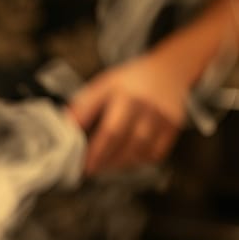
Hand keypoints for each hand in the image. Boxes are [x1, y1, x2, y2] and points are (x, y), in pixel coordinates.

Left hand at [65, 52, 188, 176]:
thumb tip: (65, 127)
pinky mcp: (173, 127)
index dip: (95, 152)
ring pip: (140, 152)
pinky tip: (128, 158)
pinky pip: (155, 154)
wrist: (168, 70)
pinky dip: (140, 161)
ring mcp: (162, 117)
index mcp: (124, 94)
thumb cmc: (130, 81)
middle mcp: (145, 106)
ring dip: (120, 164)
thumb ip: (84, 106)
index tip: (82, 164)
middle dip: (105, 161)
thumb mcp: (103, 85)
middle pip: (126, 144)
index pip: (109, 131)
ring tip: (107, 164)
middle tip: (91, 169)